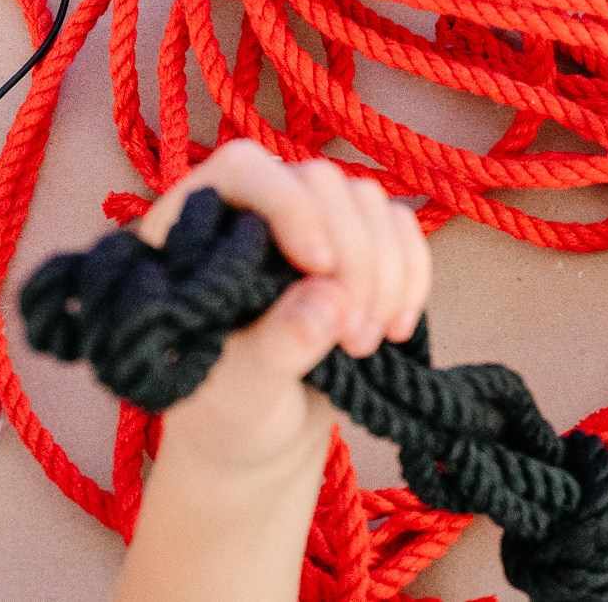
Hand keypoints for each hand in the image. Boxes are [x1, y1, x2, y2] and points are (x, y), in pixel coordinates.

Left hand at [140, 140, 429, 476]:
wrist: (259, 438)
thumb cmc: (226, 411)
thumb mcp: (237, 392)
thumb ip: (273, 346)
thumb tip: (329, 299)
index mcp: (196, 226)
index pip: (246, 170)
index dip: (291, 206)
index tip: (320, 268)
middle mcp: (253, 209)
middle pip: (320, 182)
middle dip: (351, 259)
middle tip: (352, 339)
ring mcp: (309, 222)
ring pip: (366, 202)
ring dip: (384, 272)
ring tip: (363, 344)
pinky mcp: (357, 245)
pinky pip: (400, 228)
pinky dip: (411, 274)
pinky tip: (398, 327)